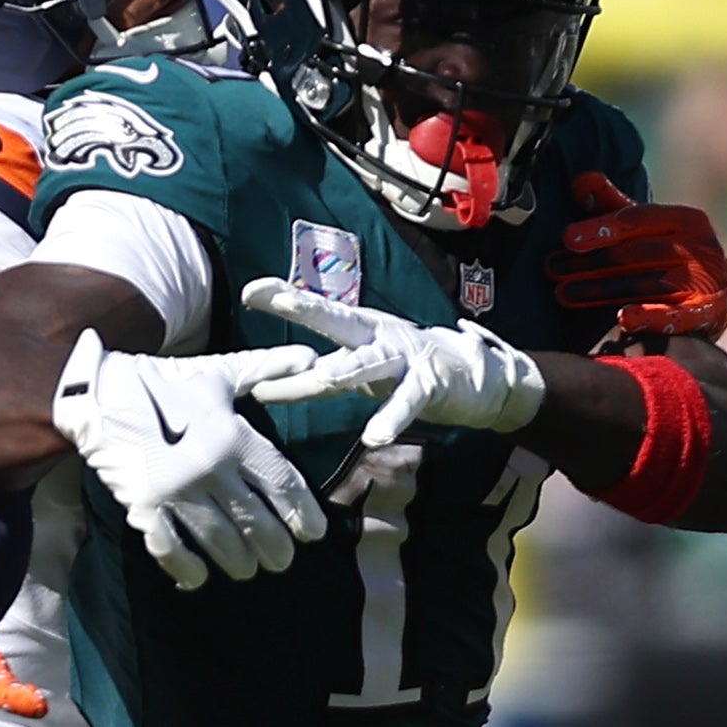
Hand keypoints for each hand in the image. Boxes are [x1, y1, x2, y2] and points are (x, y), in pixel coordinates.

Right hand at [51, 328, 327, 588]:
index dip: (303, 514)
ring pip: (220, 543)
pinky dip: (188, 569)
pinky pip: (172, 550)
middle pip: (258, 524)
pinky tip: (197, 577)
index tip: (312, 533)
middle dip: (275, 550)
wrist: (99, 390)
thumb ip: (266, 369)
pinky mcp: (144, 505)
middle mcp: (211, 466)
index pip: (283, 484)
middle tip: (279, 561)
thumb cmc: (163, 383)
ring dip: (238, 564)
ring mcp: (177, 489)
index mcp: (234, 436)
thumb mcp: (219, 373)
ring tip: (244, 569)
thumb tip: (311, 358)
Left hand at [235, 281, 545, 447]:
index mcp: (359, 331)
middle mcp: (377, 338)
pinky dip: (391, 419)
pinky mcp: (429, 385)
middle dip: (307, 308)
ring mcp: (404, 359)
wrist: (477, 379)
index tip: (250, 289)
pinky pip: (407, 404)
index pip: (316, 315)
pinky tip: (373, 437)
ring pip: (368, 363)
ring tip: (321, 375)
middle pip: (337, 321)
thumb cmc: (407, 372)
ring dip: (344, 368)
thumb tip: (265, 382)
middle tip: (279, 299)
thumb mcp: (360, 367)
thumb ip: (317, 374)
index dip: (285, 299)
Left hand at [549, 171, 726, 341]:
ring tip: (565, 294)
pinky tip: (624, 319)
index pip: (638, 219)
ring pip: (646, 284)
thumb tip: (581, 180)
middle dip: (591, 263)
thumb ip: (614, 205)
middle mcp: (700, 247)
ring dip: (602, 290)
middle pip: (636, 253)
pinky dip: (650, 317)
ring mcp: (705, 282)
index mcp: (686, 219)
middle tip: (554, 270)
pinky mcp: (707, 314)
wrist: (715, 298)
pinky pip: (676, 316)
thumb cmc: (672, 256)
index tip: (568, 238)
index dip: (601, 228)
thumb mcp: (648, 228)